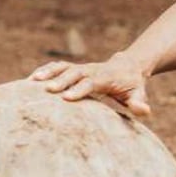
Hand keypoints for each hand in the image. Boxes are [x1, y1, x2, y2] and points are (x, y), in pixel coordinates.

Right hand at [29, 53, 152, 115]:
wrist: (128, 66)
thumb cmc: (133, 85)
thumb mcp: (139, 94)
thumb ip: (140, 103)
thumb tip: (144, 110)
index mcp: (106, 77)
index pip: (92, 82)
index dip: (80, 89)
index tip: (67, 98)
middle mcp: (92, 70)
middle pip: (74, 73)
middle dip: (61, 81)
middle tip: (47, 90)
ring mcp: (82, 68)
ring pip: (63, 67)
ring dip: (48, 72)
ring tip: (31, 81)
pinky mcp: (75, 68)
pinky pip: (58, 67)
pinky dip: (45, 70)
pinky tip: (30, 80)